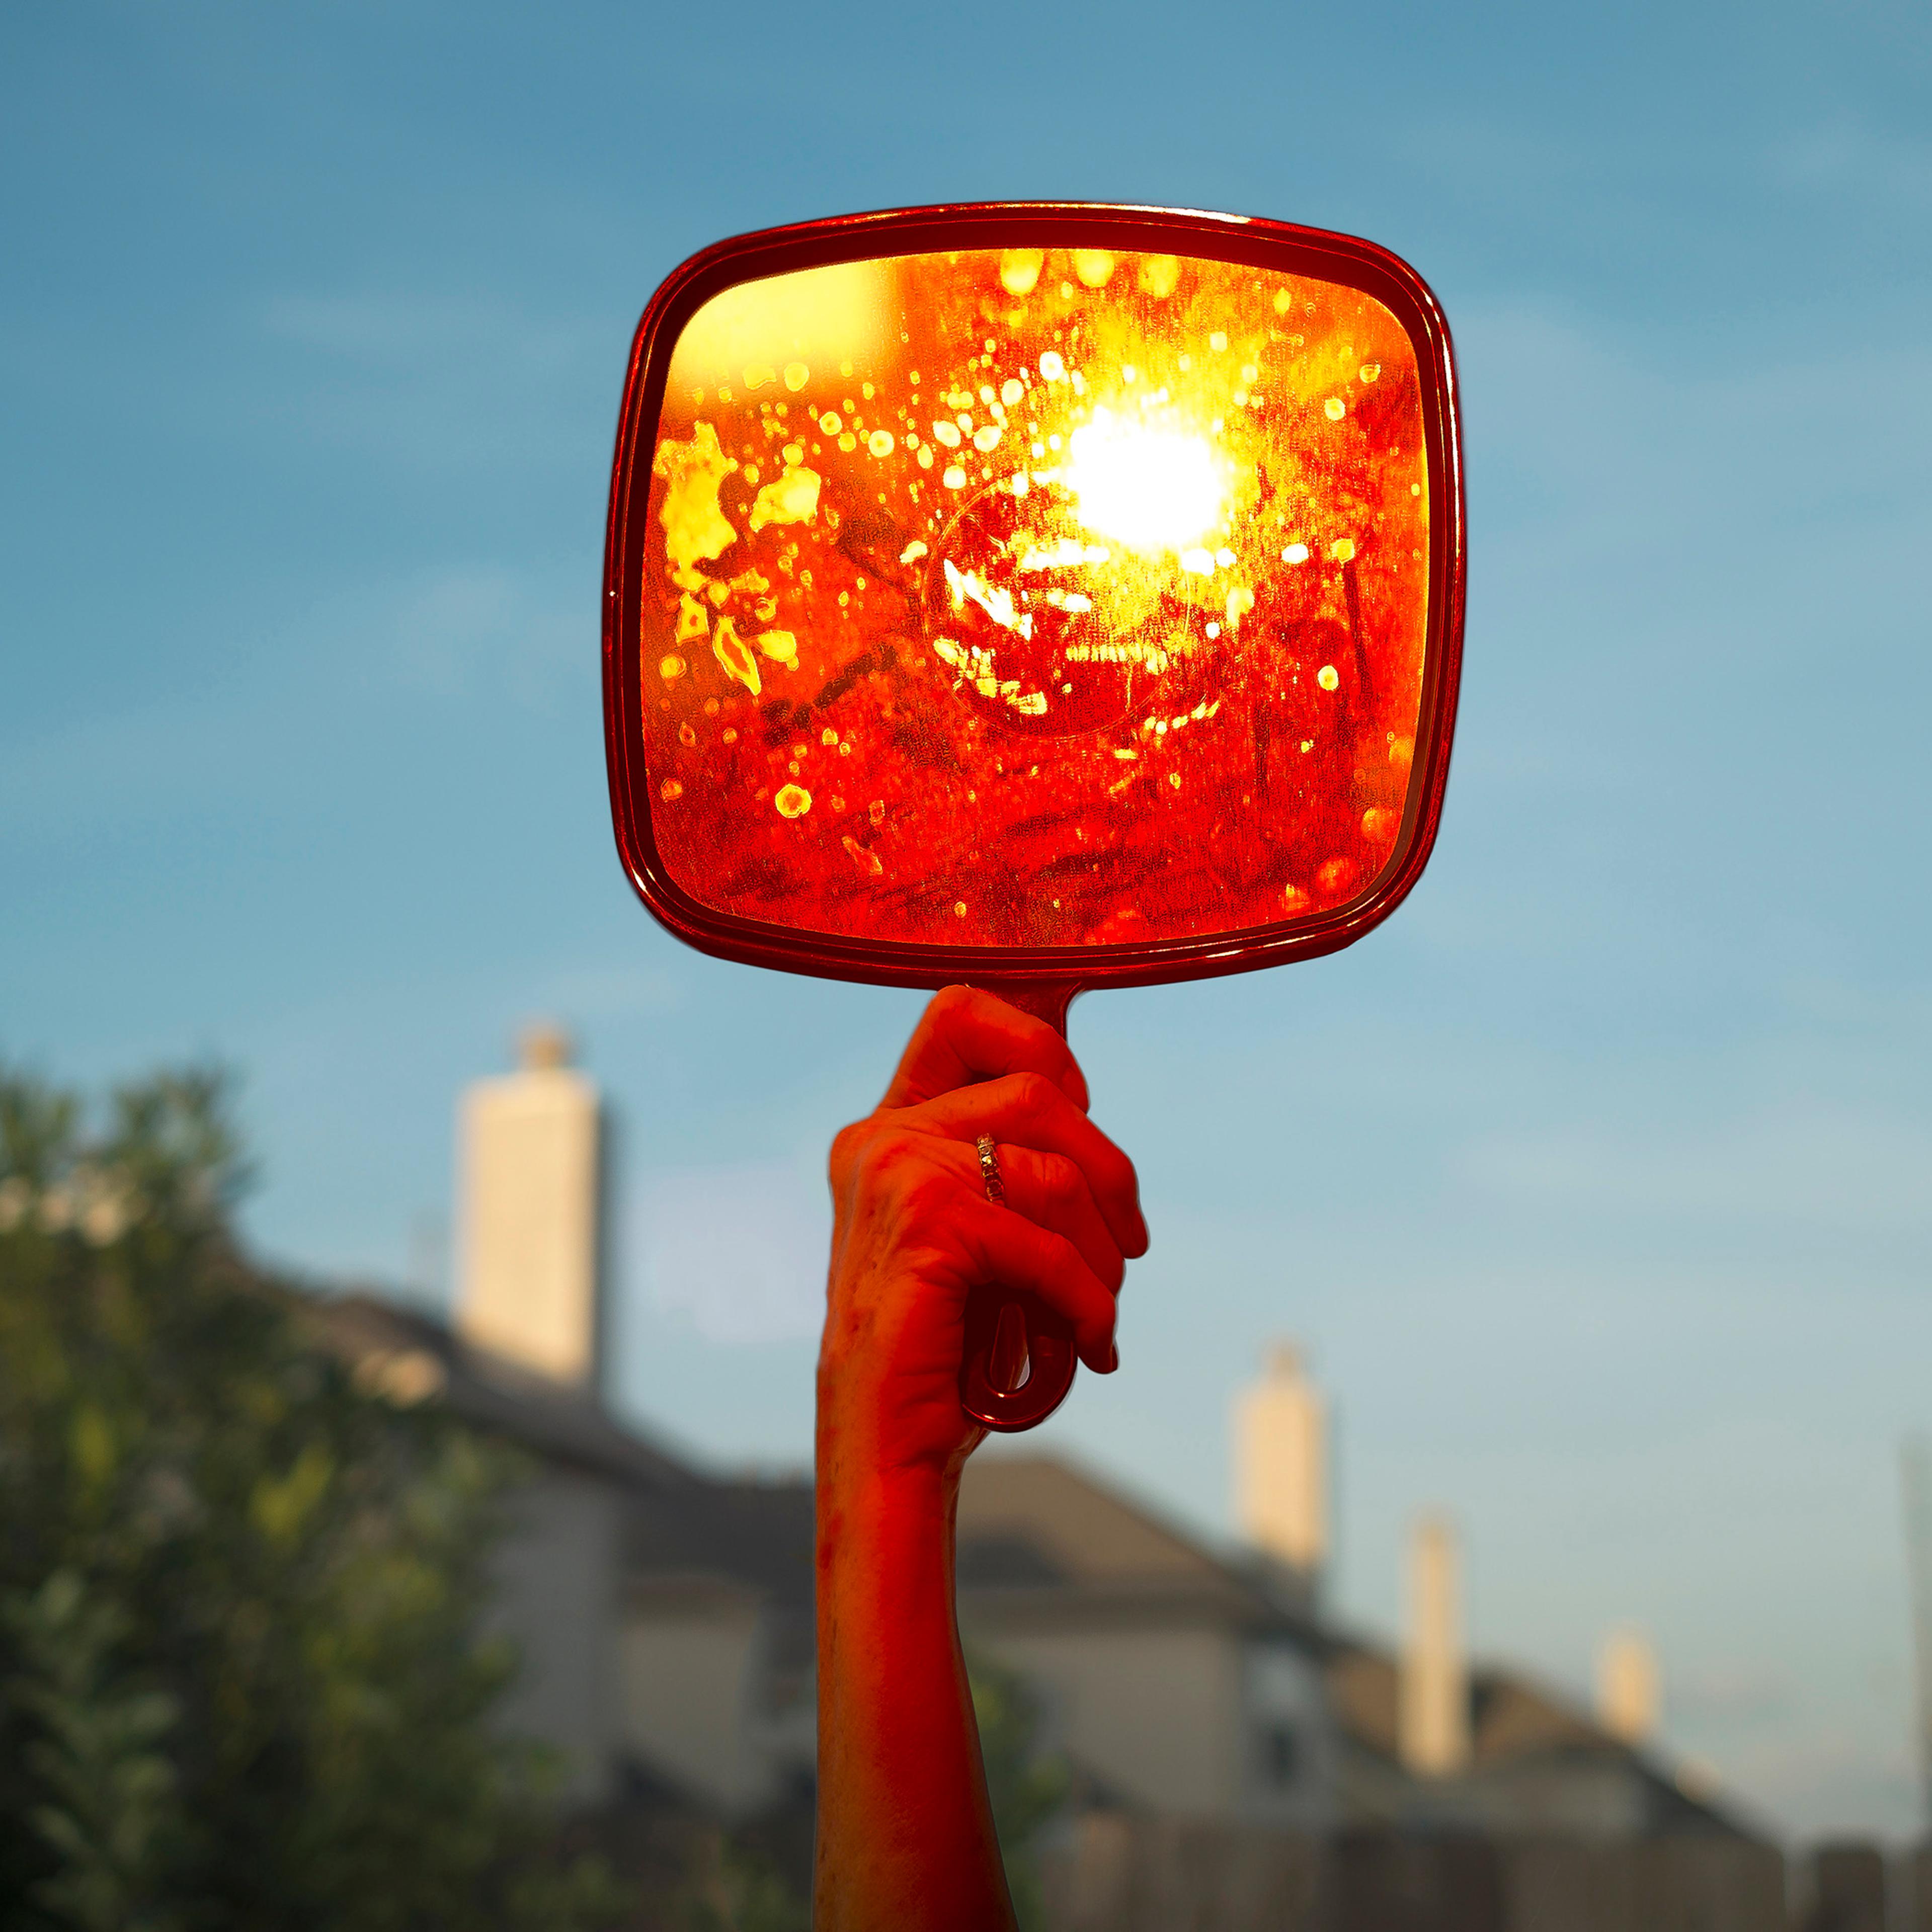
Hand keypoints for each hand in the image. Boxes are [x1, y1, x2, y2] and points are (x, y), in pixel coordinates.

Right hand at [820, 984, 1148, 1480]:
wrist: (888, 1443)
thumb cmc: (944, 1345)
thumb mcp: (975, 1231)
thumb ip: (1006, 1164)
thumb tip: (1087, 1120)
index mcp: (888, 1128)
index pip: (960, 1013)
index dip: (1038, 1043)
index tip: (1079, 1113)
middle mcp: (881, 1138)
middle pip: (1036, 1086)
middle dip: (1106, 1164)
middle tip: (1125, 1239)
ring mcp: (896, 1174)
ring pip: (1052, 1167)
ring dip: (1103, 1251)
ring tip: (1102, 1310)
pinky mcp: (927, 1226)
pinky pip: (1047, 1243)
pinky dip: (1089, 1301)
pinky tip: (1093, 1346)